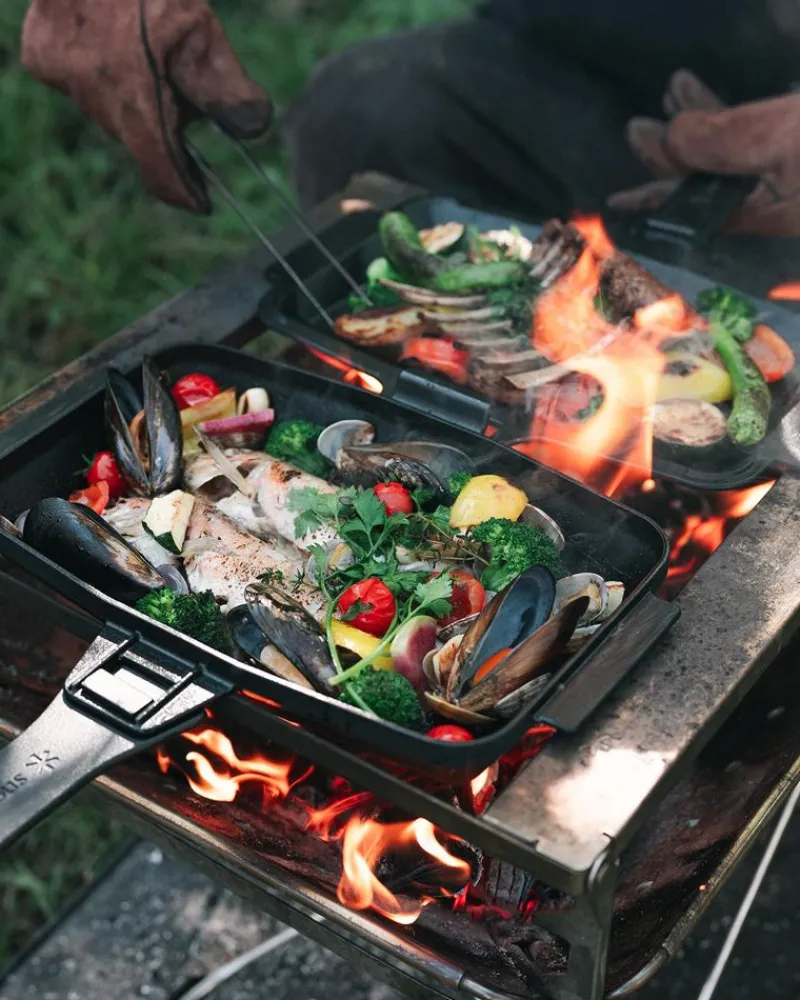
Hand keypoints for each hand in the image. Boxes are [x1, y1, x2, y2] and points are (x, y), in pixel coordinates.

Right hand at [22, 0, 271, 212]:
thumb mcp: (201, 34)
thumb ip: (227, 88)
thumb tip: (254, 129)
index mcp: (135, 102)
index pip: (161, 174)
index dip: (186, 193)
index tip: (203, 201)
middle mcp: (95, 101)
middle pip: (140, 140)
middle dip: (166, 128)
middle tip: (183, 89)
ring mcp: (65, 81)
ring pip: (112, 114)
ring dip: (136, 102)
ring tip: (150, 60)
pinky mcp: (43, 60)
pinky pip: (83, 87)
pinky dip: (105, 79)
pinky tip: (115, 48)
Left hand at [609, 70, 799, 236]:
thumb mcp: (779, 142)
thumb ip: (722, 143)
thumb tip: (672, 138)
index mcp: (751, 213)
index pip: (685, 208)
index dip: (648, 198)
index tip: (614, 200)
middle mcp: (760, 204)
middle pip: (699, 182)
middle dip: (666, 150)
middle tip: (636, 126)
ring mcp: (777, 181)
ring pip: (722, 156)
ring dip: (694, 123)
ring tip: (672, 91)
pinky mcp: (793, 157)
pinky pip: (746, 141)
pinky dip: (723, 116)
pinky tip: (703, 94)